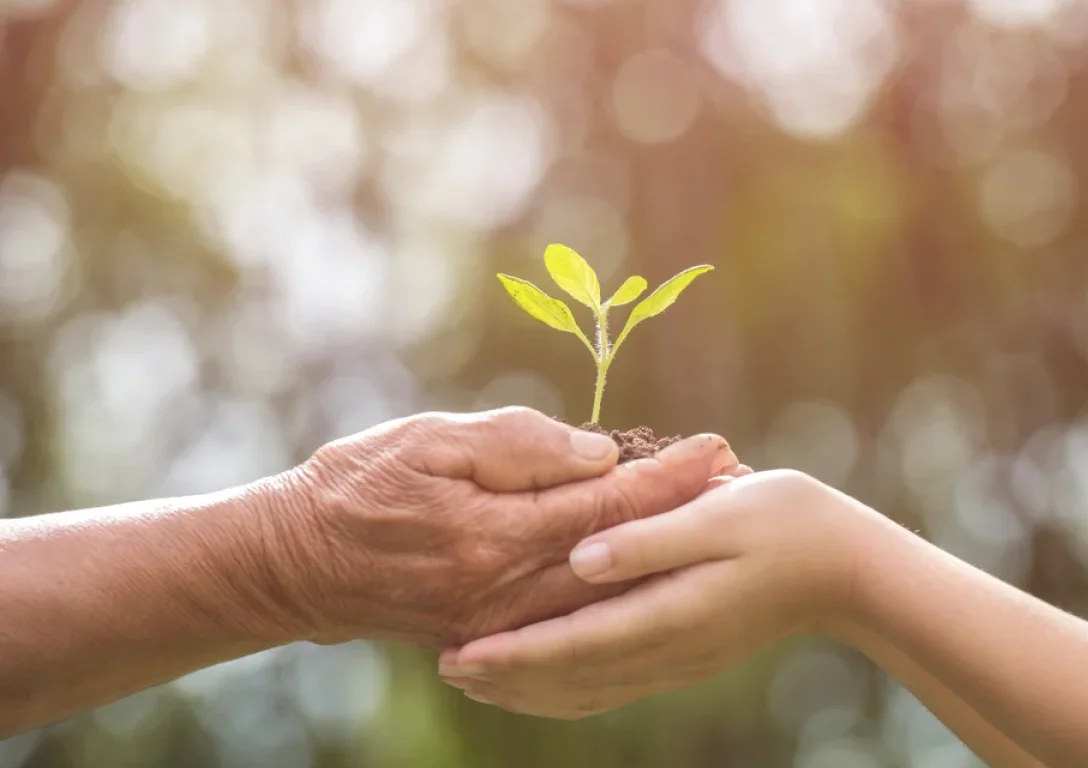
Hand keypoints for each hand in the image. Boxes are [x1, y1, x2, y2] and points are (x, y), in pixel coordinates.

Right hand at [264, 407, 739, 647]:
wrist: (298, 562)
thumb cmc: (358, 484)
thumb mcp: (431, 442)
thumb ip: (517, 448)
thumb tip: (599, 455)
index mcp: (495, 535)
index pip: (605, 505)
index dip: (664, 477)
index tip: (715, 449)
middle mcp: (507, 591)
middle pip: (620, 556)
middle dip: (683, 518)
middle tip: (739, 486)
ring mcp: (501, 622)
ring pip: (606, 594)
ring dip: (663, 558)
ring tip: (712, 525)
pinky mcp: (491, 635)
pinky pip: (573, 625)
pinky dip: (621, 601)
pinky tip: (652, 583)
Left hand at [437, 469, 865, 717]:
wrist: (843, 565)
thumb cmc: (785, 522)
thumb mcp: (719, 513)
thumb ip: (648, 538)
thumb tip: (581, 558)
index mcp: (672, 611)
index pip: (575, 644)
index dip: (513, 654)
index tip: (459, 656)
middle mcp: (669, 648)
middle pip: (572, 678)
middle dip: (507, 678)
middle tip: (447, 668)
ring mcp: (679, 658)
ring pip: (590, 689)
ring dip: (531, 688)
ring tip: (480, 678)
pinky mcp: (686, 654)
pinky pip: (614, 684)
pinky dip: (568, 687)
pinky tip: (546, 678)